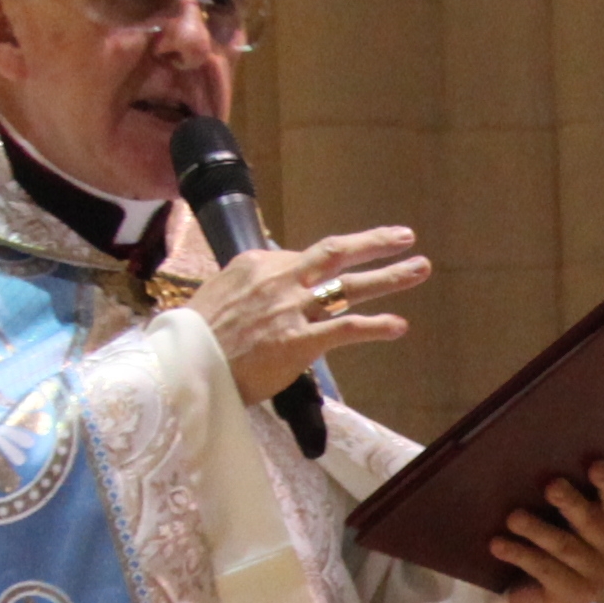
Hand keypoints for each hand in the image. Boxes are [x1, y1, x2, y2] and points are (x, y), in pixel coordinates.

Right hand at [197, 223, 428, 404]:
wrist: (183, 366)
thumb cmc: (196, 337)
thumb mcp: (221, 294)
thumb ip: (251, 286)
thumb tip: (271, 284)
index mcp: (259, 265)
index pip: (306, 257)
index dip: (332, 261)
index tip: (351, 259)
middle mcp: (280, 280)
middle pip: (335, 253)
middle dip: (375, 243)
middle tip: (406, 236)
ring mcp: (291, 310)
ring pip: (349, 286)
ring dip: (389, 277)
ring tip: (421, 268)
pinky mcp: (298, 341)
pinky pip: (345, 329)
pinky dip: (374, 326)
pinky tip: (399, 325)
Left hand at [488, 460, 603, 602]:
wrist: (541, 602)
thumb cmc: (553, 549)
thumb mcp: (562, 522)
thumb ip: (563, 500)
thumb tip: (535, 467)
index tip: (596, 466)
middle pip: (591, 522)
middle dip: (571, 503)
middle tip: (551, 487)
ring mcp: (596, 577)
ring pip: (564, 547)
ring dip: (537, 529)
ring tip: (513, 518)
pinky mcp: (574, 596)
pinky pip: (545, 570)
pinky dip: (519, 554)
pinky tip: (497, 545)